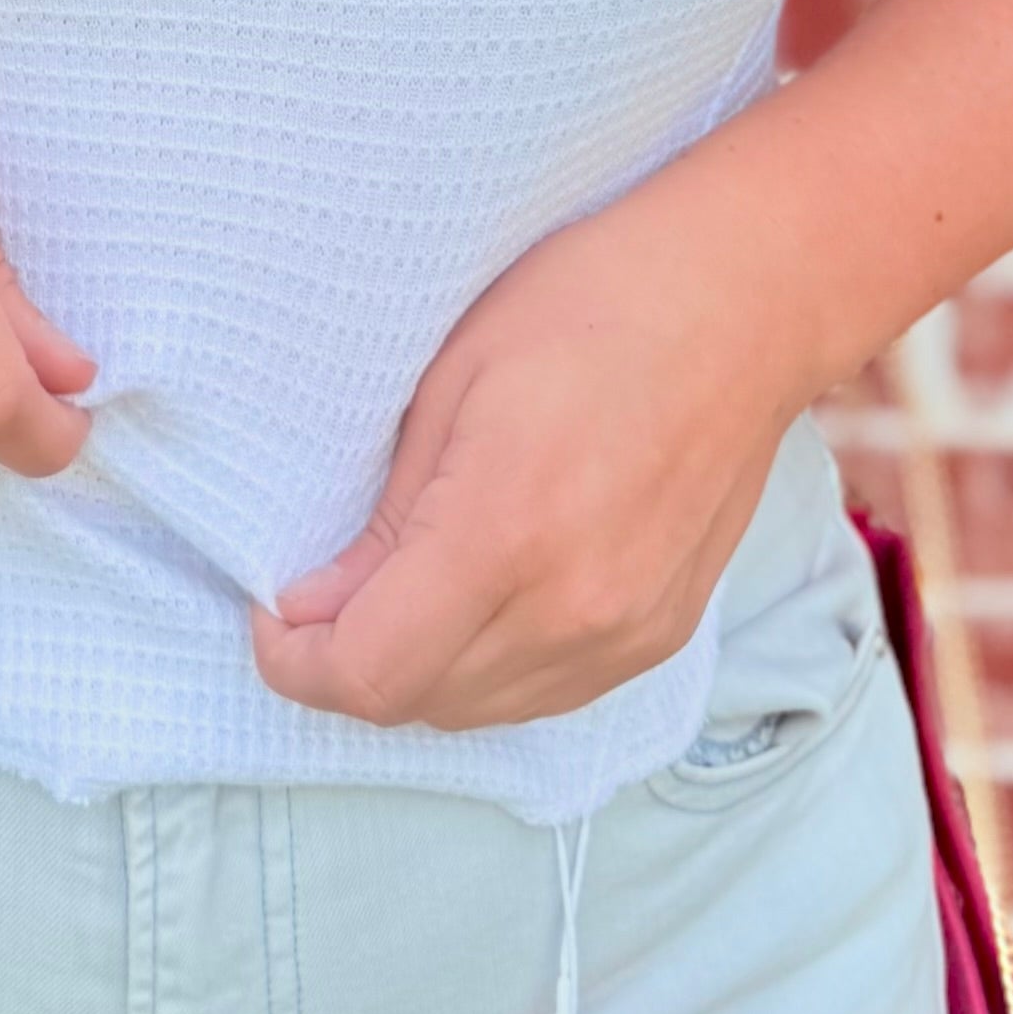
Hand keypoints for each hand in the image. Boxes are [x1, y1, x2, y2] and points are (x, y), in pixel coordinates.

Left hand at [246, 176, 809, 732]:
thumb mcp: (452, 379)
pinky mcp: (662, 635)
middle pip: (421, 704)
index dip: (299, 664)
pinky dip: (491, 669)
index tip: (270, 618)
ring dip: (421, 673)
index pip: (372, 672)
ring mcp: (627, 633)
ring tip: (393, 593)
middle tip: (322, 592)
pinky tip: (473, 604)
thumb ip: (387, 512)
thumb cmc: (591, 302)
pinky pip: (548, 693)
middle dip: (351, 664)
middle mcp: (572, 608)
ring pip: (484, 710)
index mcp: (505, 534)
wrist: (741, 302)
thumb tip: (317, 602)